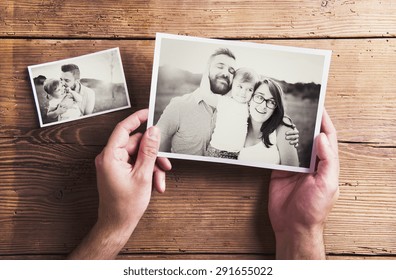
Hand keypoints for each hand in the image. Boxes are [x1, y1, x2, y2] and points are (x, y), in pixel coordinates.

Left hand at [68, 109, 171, 258]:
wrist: (117, 224)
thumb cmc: (125, 206)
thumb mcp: (143, 176)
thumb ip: (149, 151)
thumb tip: (153, 132)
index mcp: (110, 156)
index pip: (123, 129)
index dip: (137, 119)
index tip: (149, 113)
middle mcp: (109, 158)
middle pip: (135, 144)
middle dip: (153, 155)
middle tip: (165, 163)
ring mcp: (114, 165)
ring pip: (138, 155)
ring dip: (152, 166)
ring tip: (160, 180)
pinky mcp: (118, 171)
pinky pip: (135, 164)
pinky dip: (147, 172)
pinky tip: (155, 184)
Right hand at [268, 109, 338, 258]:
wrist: (293, 226)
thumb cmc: (314, 209)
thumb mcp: (327, 184)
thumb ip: (327, 161)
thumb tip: (322, 138)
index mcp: (326, 164)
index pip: (327, 138)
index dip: (325, 121)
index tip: (319, 107)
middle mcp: (311, 163)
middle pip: (309, 137)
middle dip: (306, 122)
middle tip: (299, 108)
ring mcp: (295, 167)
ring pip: (293, 144)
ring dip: (289, 132)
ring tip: (284, 117)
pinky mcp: (280, 171)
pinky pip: (277, 154)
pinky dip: (275, 144)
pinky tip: (272, 135)